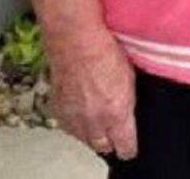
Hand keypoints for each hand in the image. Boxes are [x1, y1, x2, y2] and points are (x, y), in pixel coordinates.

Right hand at [46, 28, 136, 159]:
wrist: (76, 43)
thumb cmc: (107, 52)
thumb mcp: (130, 78)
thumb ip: (128, 103)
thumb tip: (128, 115)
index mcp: (116, 114)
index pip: (125, 146)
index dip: (129, 147)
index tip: (130, 147)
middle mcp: (95, 122)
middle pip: (103, 146)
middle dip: (110, 142)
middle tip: (114, 135)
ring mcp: (74, 118)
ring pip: (85, 139)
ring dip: (92, 134)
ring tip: (98, 124)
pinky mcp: (58, 111)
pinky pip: (69, 127)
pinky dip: (76, 124)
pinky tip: (81, 114)